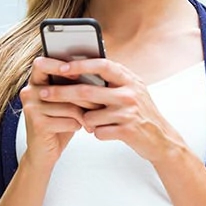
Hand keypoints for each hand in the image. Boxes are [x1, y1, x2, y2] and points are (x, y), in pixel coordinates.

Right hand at [19, 57, 88, 170]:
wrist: (42, 153)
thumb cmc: (58, 123)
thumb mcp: (65, 102)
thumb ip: (72, 87)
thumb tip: (97, 73)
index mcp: (34, 82)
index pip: (42, 63)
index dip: (59, 64)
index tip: (79, 70)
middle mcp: (28, 92)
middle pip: (60, 85)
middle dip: (82, 94)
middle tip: (99, 100)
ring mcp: (31, 108)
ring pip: (69, 105)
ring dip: (85, 114)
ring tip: (92, 119)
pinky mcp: (37, 124)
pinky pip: (68, 120)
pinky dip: (78, 125)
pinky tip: (79, 128)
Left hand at [39, 58, 186, 164]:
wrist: (161, 139)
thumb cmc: (140, 112)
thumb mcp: (131, 89)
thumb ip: (112, 79)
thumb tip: (81, 65)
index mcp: (129, 79)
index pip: (102, 65)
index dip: (80, 65)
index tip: (60, 67)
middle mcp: (130, 93)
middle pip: (87, 92)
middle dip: (61, 93)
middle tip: (43, 93)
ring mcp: (129, 112)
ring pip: (90, 116)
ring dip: (86, 121)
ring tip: (97, 121)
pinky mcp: (127, 131)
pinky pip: (98, 132)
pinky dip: (97, 132)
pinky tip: (108, 132)